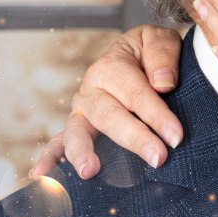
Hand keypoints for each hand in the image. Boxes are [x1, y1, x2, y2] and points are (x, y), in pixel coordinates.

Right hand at [29, 25, 184, 178]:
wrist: (137, 55)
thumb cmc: (151, 52)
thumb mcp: (160, 40)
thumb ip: (162, 55)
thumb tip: (162, 84)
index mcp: (111, 66)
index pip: (136, 93)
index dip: (157, 115)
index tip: (175, 136)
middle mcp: (91, 90)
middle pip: (109, 115)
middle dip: (134, 137)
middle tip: (157, 157)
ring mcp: (81, 111)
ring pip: (78, 131)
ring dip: (83, 151)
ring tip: (90, 171)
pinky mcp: (78, 127)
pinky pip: (58, 143)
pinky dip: (49, 158)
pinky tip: (42, 176)